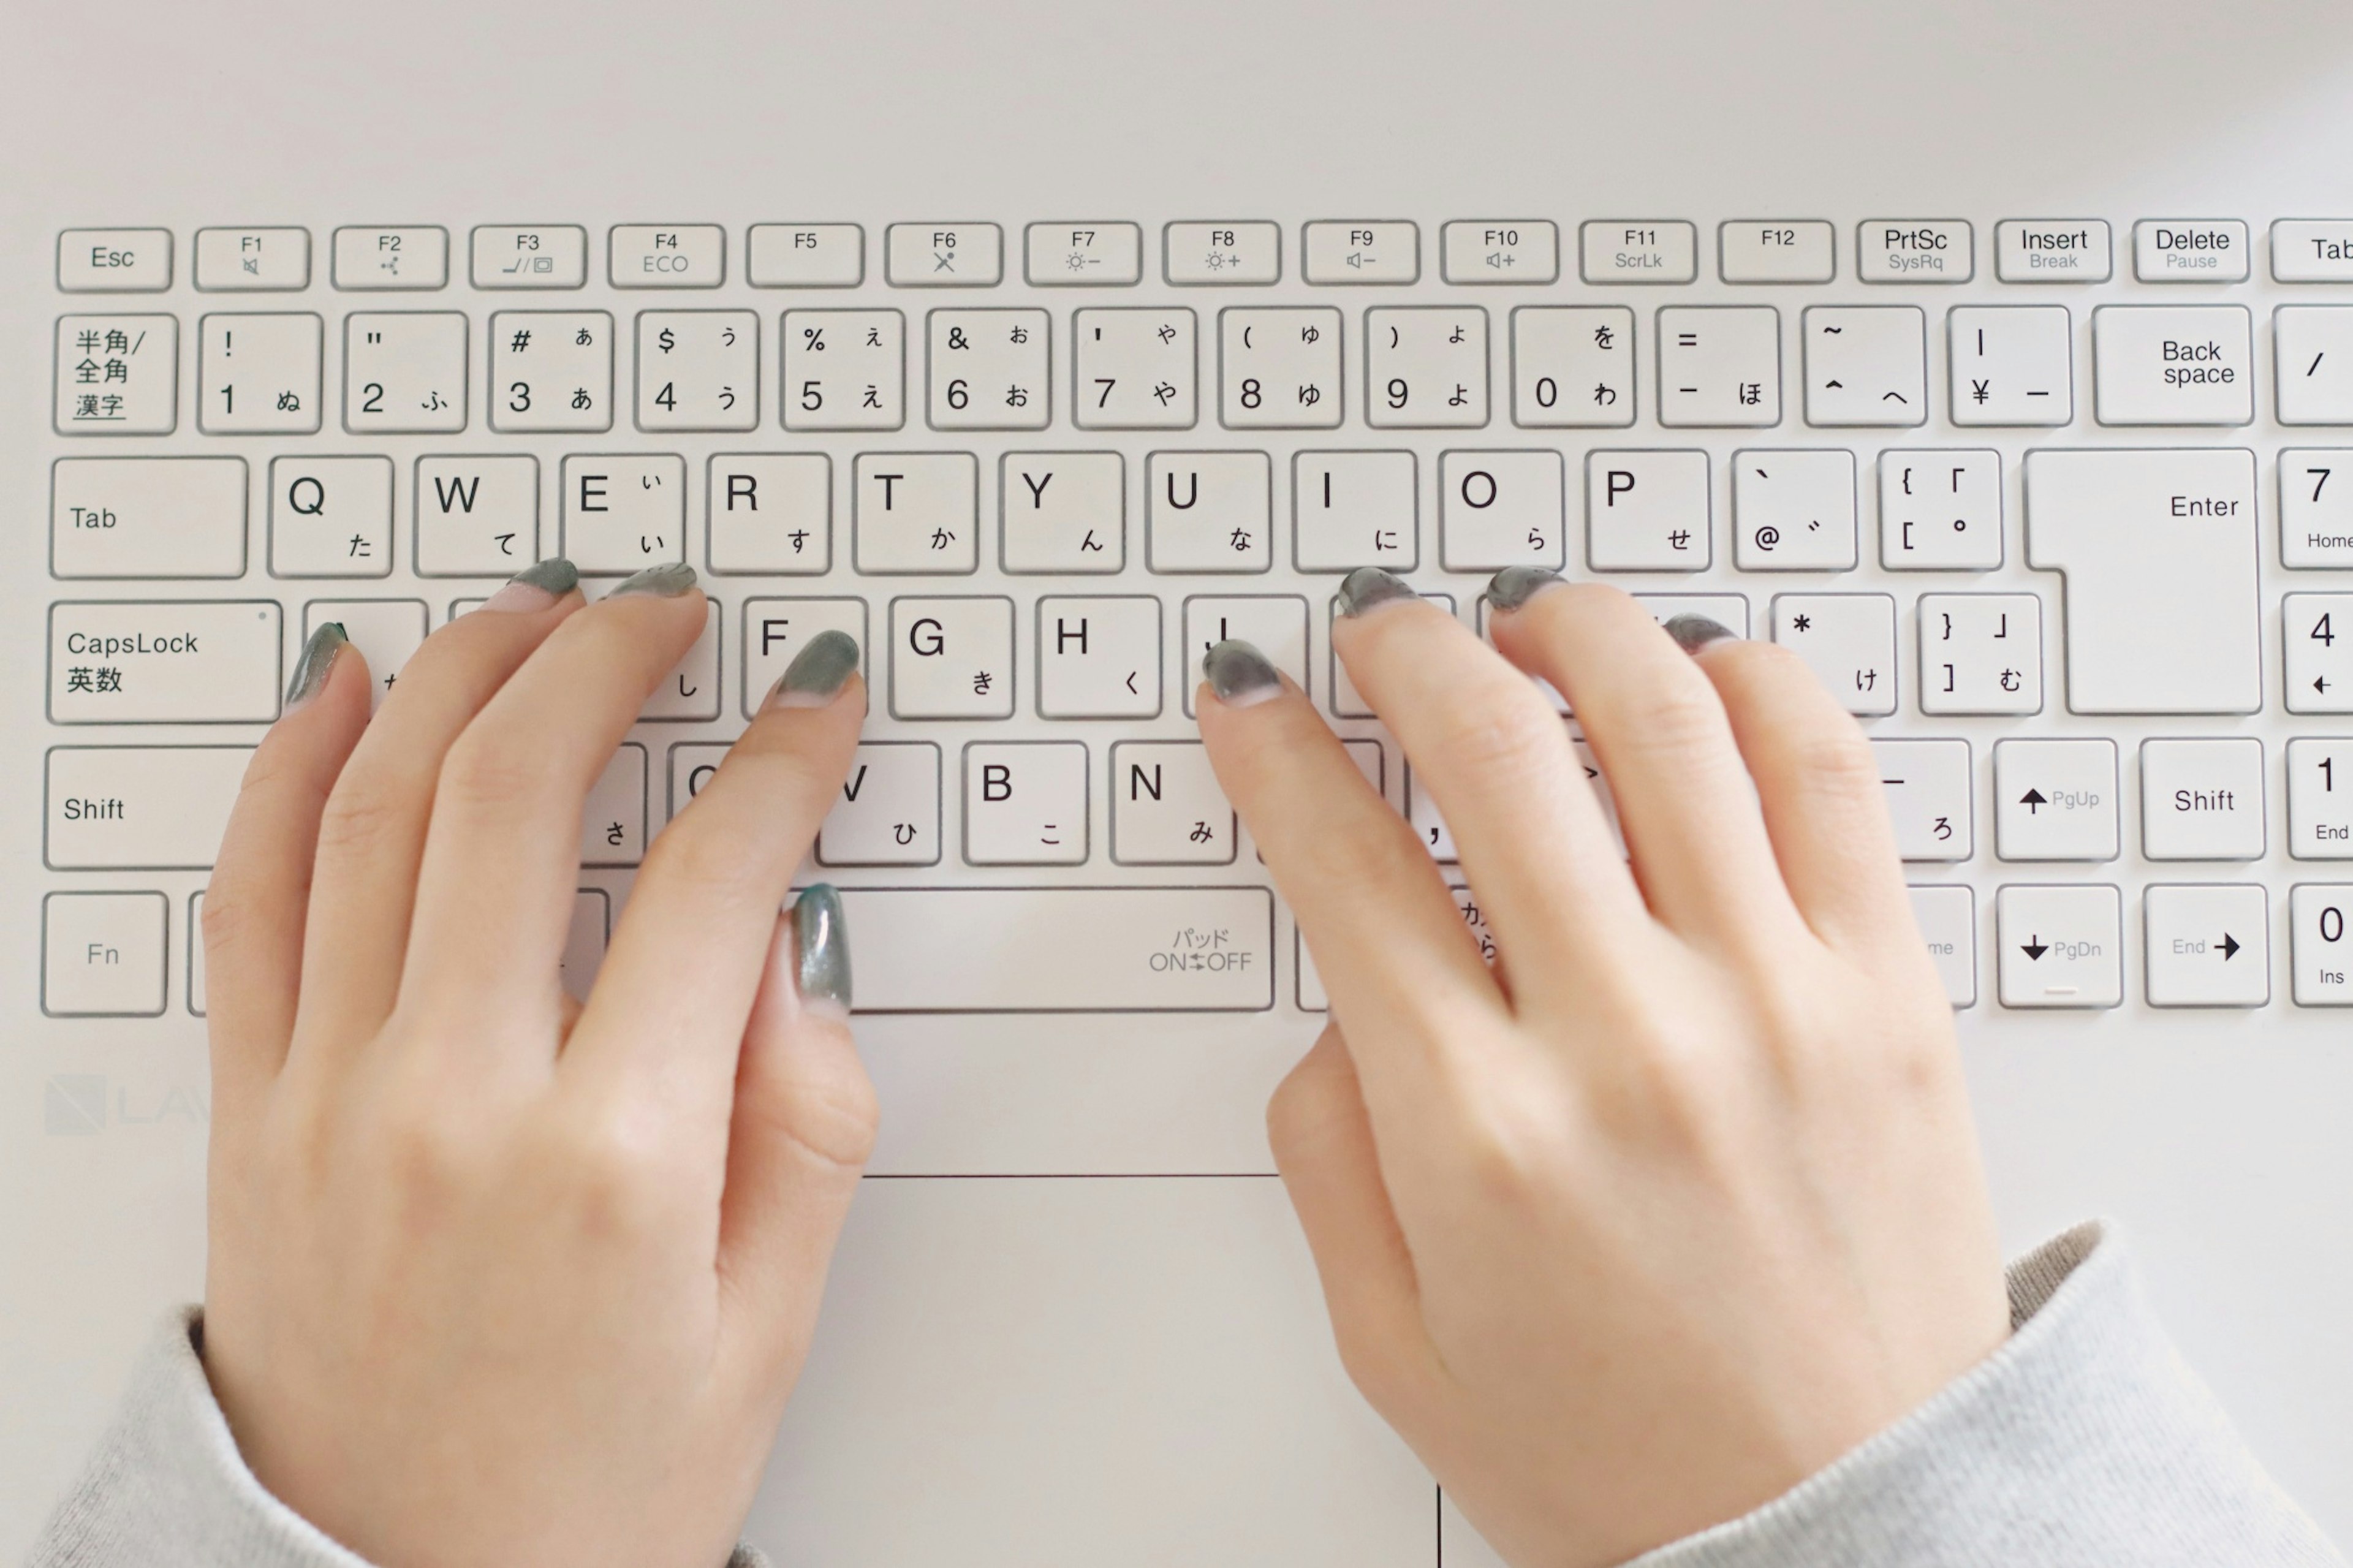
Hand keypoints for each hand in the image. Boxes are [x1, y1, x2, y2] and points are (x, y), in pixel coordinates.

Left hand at [198, 562, 871, 1567]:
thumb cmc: (582, 1493)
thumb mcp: (764, 1331)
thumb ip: (807, 1121)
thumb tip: (786, 948)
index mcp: (615, 1163)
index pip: (714, 881)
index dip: (782, 762)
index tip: (814, 704)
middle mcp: (455, 1103)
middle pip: (522, 795)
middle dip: (610, 660)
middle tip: (667, 613)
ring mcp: (330, 1094)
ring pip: (380, 808)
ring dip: (462, 674)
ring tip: (533, 612)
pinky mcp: (250, 1110)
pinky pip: (250, 895)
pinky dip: (289, 770)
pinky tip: (341, 694)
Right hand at [1195, 568, 2008, 1567]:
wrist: (1853, 1536)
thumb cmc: (1629, 1460)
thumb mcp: (1396, 1345)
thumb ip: (1330, 1157)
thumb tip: (1339, 998)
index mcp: (1479, 1136)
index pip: (1341, 864)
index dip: (1275, 749)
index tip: (1255, 701)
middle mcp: (1626, 1043)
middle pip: (1491, 748)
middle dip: (1405, 649)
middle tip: (1377, 630)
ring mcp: (1774, 1004)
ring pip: (1661, 718)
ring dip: (1569, 628)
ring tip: (1526, 617)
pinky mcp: (1889, 997)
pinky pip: (1823, 774)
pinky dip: (1750, 682)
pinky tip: (1694, 669)